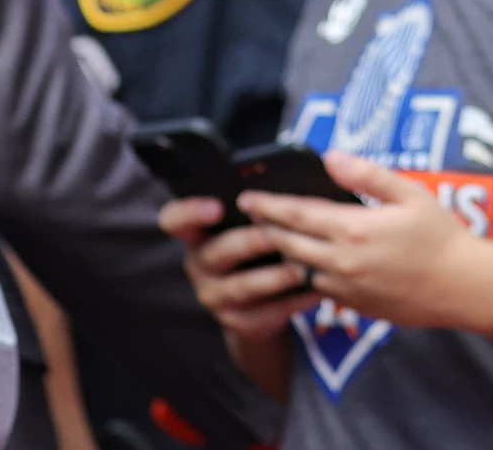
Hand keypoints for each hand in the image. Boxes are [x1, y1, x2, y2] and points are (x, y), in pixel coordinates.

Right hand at [159, 196, 318, 343]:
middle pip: (218, 251)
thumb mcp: (253, 224)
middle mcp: (201, 263)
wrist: (261, 304)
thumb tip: (303, 170)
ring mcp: (215, 295)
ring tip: (302, 266)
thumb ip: (264, 204)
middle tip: (275, 235)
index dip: (191, 212)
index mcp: (200, 232)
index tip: (216, 206)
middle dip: (249, 242)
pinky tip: (316, 288)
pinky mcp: (237, 321)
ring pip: (244, 285)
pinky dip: (294, 299)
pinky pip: (268, 310)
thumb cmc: (260, 248)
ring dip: (275, 275)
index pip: (175, 219)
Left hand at [241, 153, 484, 331]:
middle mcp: (342, 261)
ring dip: (279, 251)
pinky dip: (301, 272)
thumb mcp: (410, 193)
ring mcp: (344, 287)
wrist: (460, 286)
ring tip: (269, 236)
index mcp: (354, 229)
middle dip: (264, 226)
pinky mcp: (352, 305)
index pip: (296, 214)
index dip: (268, 204)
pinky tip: (301, 262)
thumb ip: (367, 175)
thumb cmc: (441, 235)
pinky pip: (315, 287)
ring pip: (296, 269)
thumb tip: (332, 158)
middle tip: (249, 214)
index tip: (247, 196)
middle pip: (287, 243)